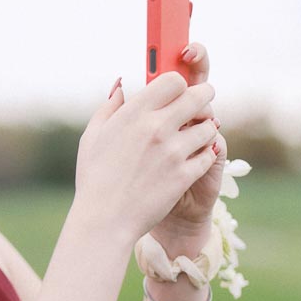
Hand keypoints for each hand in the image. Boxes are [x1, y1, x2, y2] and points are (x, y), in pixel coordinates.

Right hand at [75, 61, 218, 245]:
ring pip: (208, 126)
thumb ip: (109, 107)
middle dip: (204, 97)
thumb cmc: (94, 178)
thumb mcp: (92, 136)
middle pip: (198, 96)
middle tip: (204, 103)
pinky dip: (204, 155)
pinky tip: (195, 158)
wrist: (104, 220)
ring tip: (198, 135)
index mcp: (134, 113)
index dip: (179, 84)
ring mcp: (172, 152)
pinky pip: (208, 155)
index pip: (174, 80)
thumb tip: (120, 85)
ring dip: (206, 129)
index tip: (179, 92)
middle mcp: (156, 127)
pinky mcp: (184, 175)